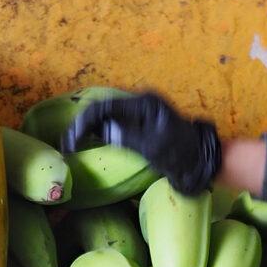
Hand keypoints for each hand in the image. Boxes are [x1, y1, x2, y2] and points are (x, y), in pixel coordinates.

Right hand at [64, 93, 221, 196]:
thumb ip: (128, 136)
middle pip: (101, 108)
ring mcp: (139, 113)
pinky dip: (97, 132)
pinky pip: (112, 123)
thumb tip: (103, 130)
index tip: (71, 143)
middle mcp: (139, 103)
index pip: (105, 107)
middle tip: (65, 145)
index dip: (83, 123)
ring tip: (71, 145)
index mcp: (144, 103)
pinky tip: (86, 142)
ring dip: (86, 128)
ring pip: (104, 115)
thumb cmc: (181, 155)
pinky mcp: (138, 124)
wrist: (200, 163)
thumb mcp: (154, 147)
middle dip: (81, 124)